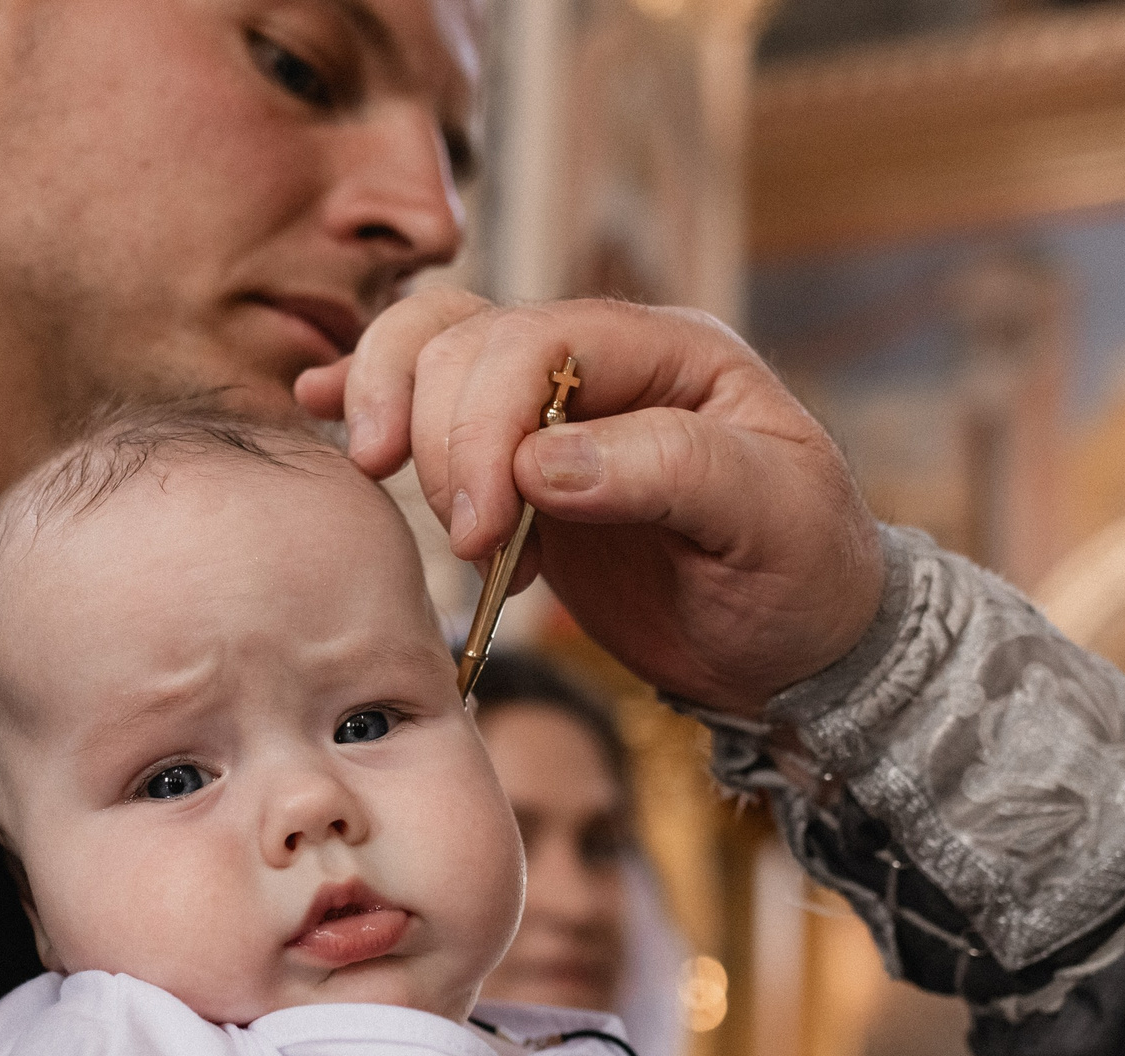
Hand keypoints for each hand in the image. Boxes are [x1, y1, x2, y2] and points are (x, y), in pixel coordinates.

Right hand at [294, 290, 885, 717]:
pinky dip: (369, 400)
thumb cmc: (801, 577)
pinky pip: (427, 404)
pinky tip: (323, 411)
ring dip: (393, 409)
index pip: (538, 341)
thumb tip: (540, 463)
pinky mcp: (515, 469)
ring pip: (432, 353)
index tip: (479, 532)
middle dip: (438, 434)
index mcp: (668, 351)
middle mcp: (599, 364)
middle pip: (465, 338)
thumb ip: (667, 473)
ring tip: (380, 478)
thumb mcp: (768, 520)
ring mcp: (550, 412)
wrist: (795, 648)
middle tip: (465, 544)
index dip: (485, 423)